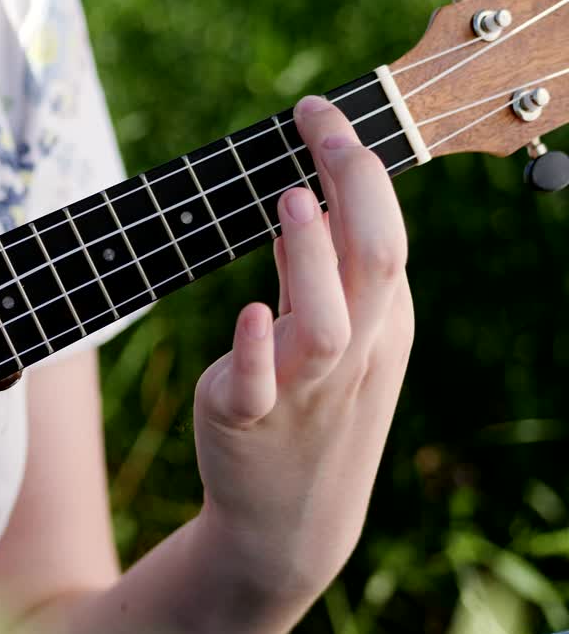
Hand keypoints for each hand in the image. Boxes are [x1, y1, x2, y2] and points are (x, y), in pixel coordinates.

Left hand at [192, 96, 413, 593]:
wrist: (288, 520)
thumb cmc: (314, 413)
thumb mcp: (338, 340)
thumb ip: (322, 273)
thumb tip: (307, 199)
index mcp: (380, 324)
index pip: (385, 233)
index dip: (361, 169)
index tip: (324, 112)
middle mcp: (352, 352)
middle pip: (375, 263)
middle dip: (356, 189)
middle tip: (324, 129)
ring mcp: (302, 390)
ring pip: (326, 323)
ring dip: (310, 260)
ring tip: (288, 201)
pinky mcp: (248, 420)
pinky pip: (258, 384)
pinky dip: (257, 349)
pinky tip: (249, 313)